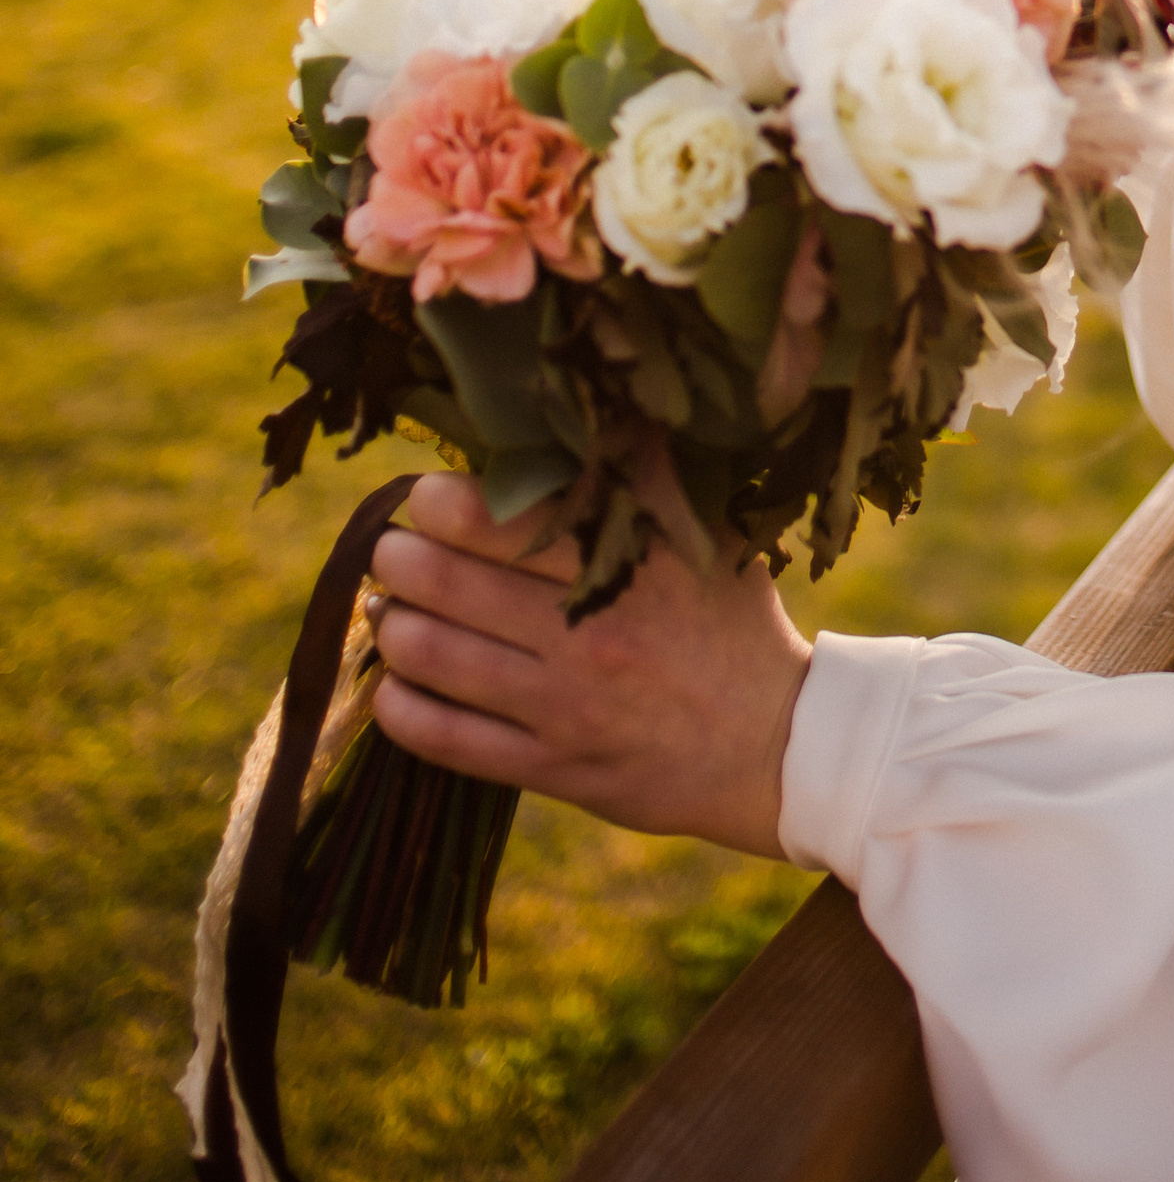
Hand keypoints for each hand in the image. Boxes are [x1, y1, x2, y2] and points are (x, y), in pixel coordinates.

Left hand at [368, 469, 812, 857]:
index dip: (440, 503)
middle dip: (401, 559)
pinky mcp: (555, 769)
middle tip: (392, 550)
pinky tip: (392, 686)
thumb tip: (585, 413)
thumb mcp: (710, 537)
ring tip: (387, 612)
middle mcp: (590, 631)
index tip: (425, 497)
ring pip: (436, 659)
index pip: (503, 519)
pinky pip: (448, 741)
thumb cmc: (733, 625)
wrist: (777, 743)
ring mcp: (568, 706)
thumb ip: (648, 481)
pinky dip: (402, 708)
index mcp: (627, 563)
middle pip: (451, 583)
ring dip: (392, 628)